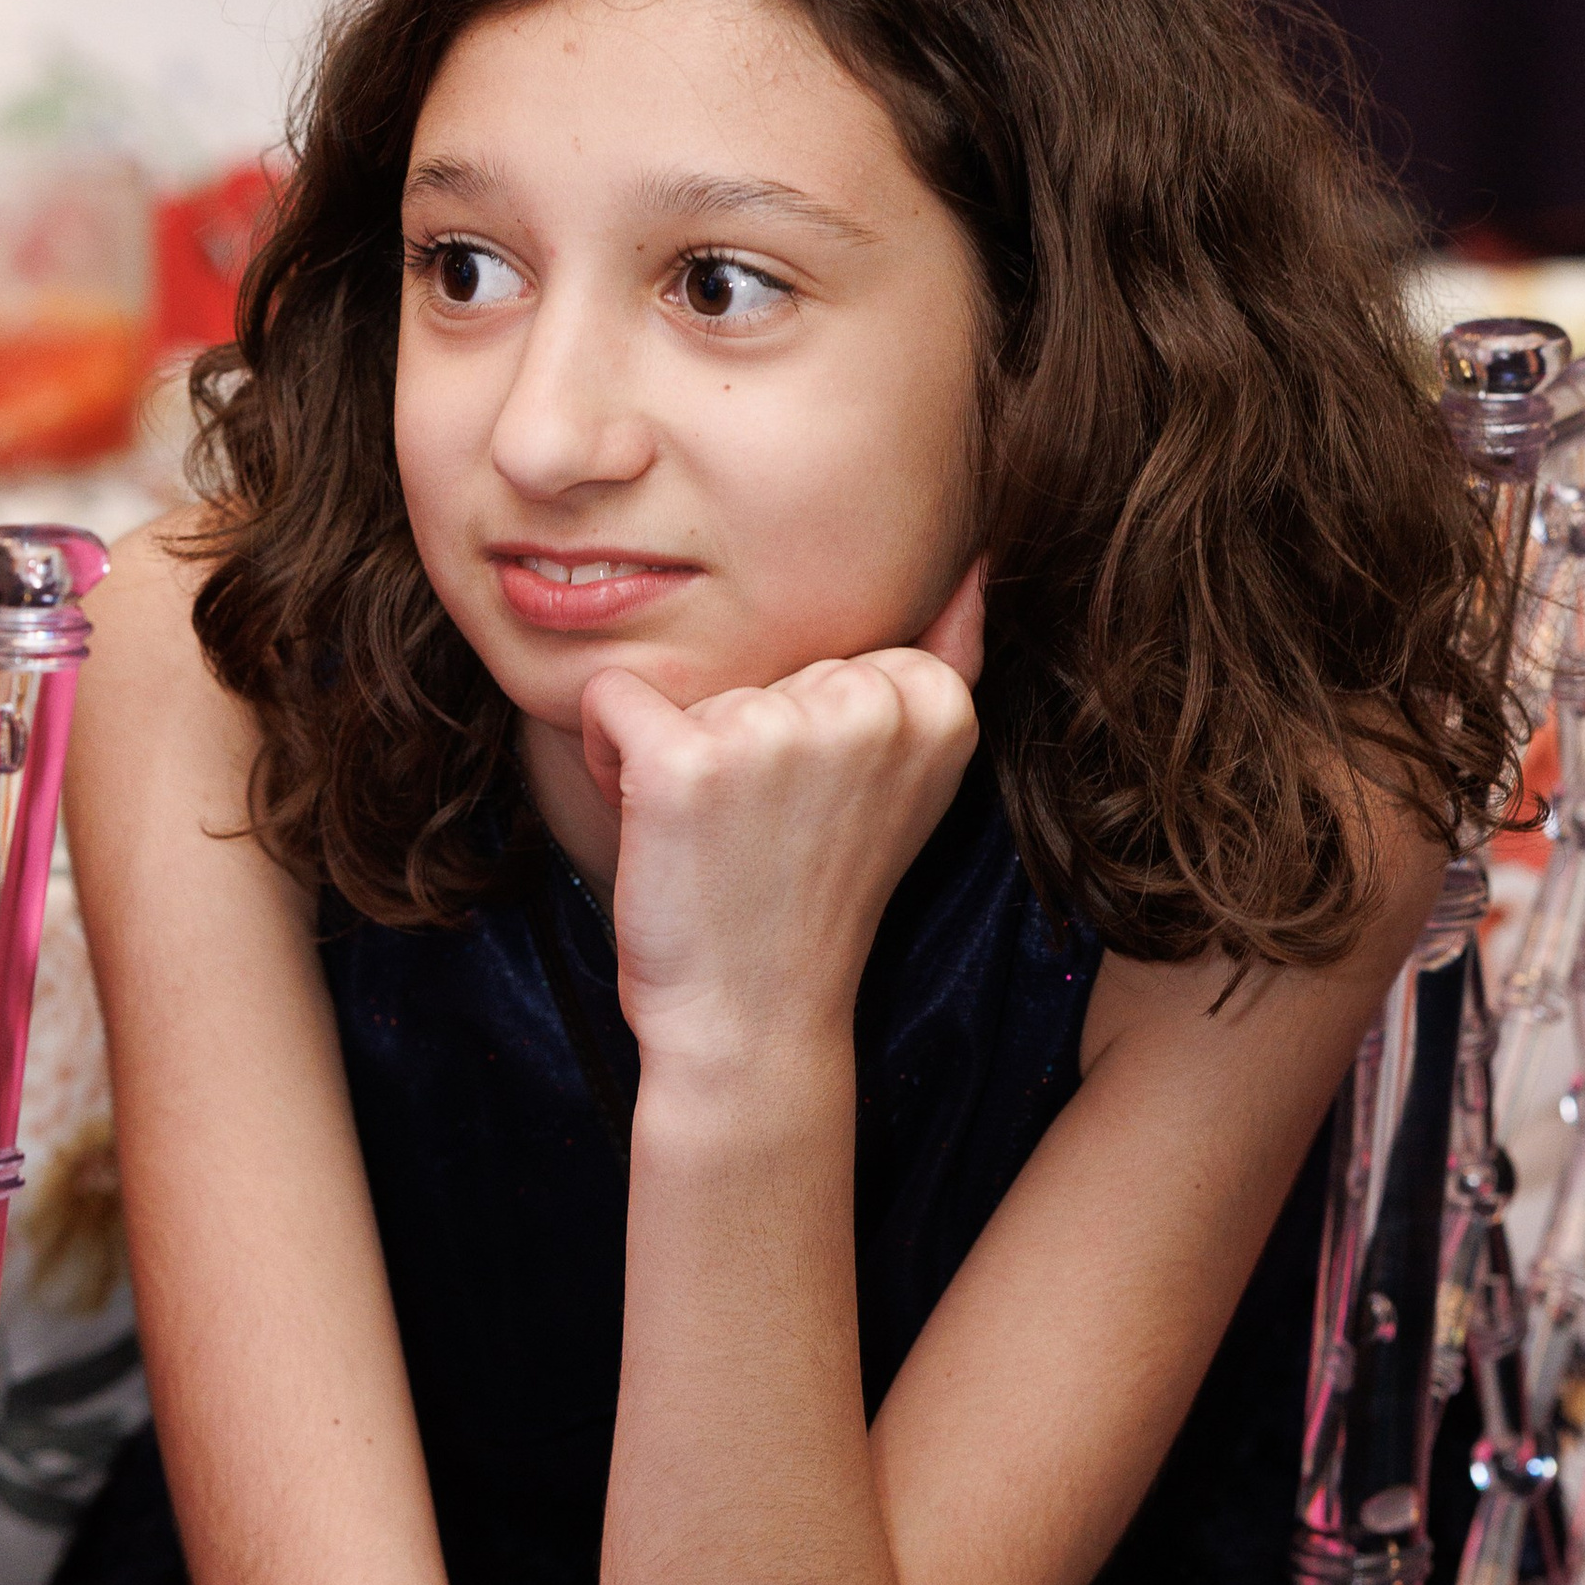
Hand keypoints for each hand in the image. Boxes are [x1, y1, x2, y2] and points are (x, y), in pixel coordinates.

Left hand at [581, 570, 984, 1072]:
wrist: (754, 1019)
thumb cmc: (817, 897)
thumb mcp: (913, 782)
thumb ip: (947, 665)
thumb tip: (974, 566)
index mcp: (933, 706)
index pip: (834, 645)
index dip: (807, 722)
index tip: (819, 802)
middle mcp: (866, 707)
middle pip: (762, 656)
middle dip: (743, 729)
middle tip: (763, 828)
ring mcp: (776, 732)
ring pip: (689, 681)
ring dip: (680, 750)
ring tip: (715, 836)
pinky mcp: (687, 762)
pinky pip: (610, 698)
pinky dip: (610, 757)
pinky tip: (655, 823)